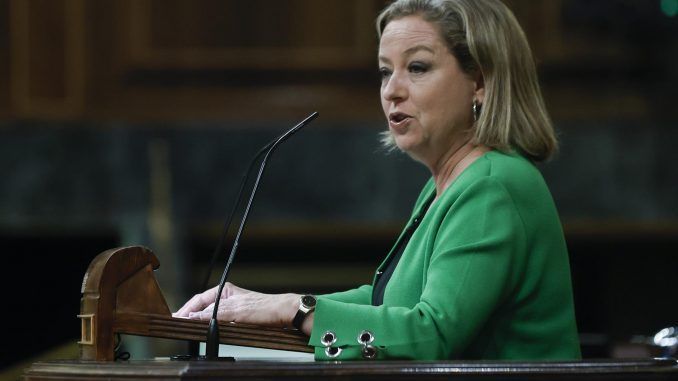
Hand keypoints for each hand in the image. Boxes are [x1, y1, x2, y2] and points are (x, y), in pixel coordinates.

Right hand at [173, 283, 300, 329]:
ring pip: (208, 315)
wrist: (282, 314)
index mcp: (223, 291)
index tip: (175, 318)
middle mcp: (226, 298)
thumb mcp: (235, 311)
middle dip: (189, 315)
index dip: (186, 309)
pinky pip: (217, 321)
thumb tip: (193, 317)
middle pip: (201, 307)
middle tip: (177, 324)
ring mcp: (231, 308)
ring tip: (186, 327)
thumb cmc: (264, 308)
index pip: (198, 300)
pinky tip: (205, 330)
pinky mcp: (236, 318)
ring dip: (198, 321)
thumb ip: (213, 314)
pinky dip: (209, 325)